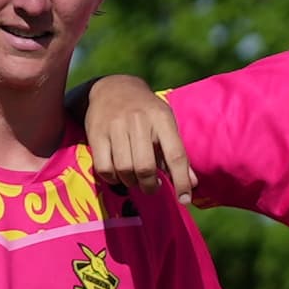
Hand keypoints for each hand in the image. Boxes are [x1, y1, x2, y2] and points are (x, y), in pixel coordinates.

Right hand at [86, 74, 188, 196]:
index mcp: (162, 119)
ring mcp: (115, 126)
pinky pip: (104, 167)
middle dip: (150, 185)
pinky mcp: (96, 133)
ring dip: (131, 182)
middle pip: (145, 167)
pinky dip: (112, 179)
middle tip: (152, 187)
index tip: (185, 200)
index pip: (176, 155)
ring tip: (135, 180)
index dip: (181, 181)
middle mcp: (139, 121)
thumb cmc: (147, 112)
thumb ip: (178, 154)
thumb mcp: (167, 125)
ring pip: (124, 169)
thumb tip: (192, 184)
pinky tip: (118, 175)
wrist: (113, 88)